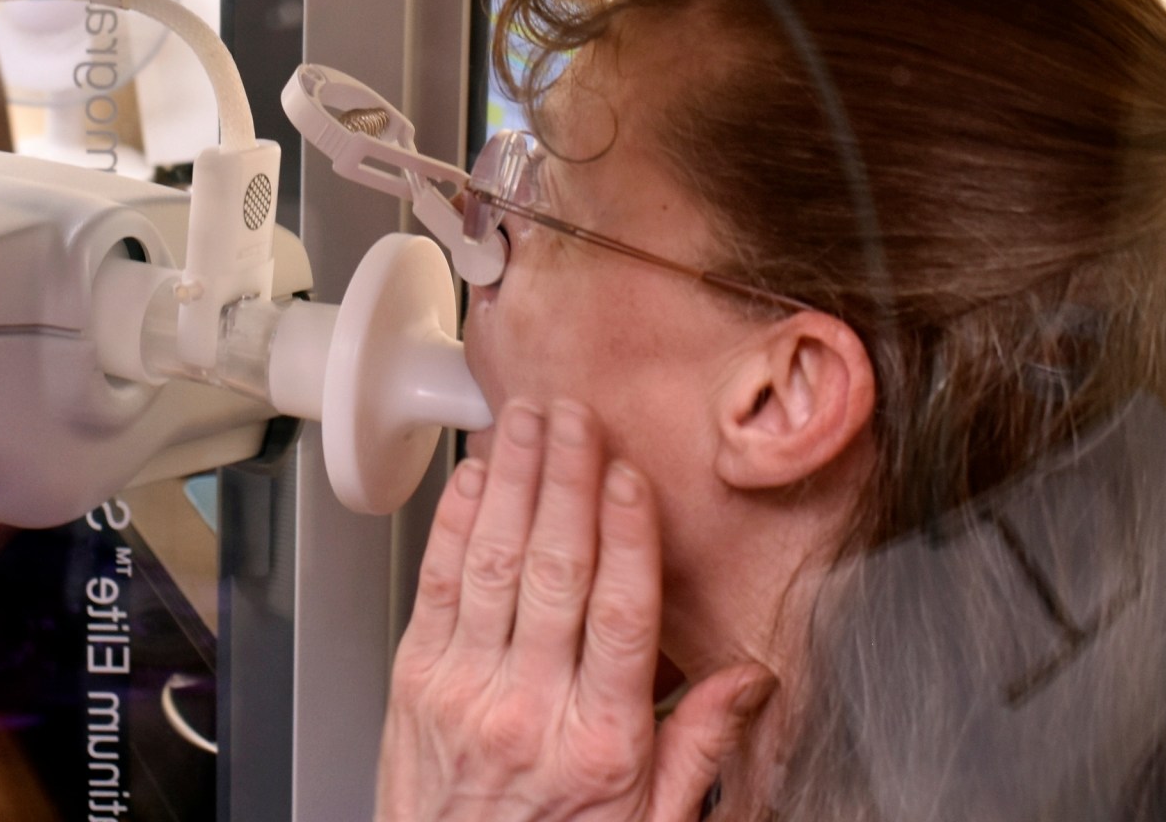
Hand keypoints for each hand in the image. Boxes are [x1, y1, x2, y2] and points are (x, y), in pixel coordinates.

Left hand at [378, 400, 774, 820]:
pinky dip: (455, 523)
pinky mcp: (415, 681)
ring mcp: (465, 690)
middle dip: (566, 481)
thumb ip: (700, 747)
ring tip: (527, 421)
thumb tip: (750, 679)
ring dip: (512, 481)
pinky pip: (437, 585)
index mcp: (601, 742)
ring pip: (494, 563)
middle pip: (555, 571)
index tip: (631, 477)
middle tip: (577, 418)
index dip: (626, 535)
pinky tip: (475, 478)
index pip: (620, 616)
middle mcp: (530, 709)